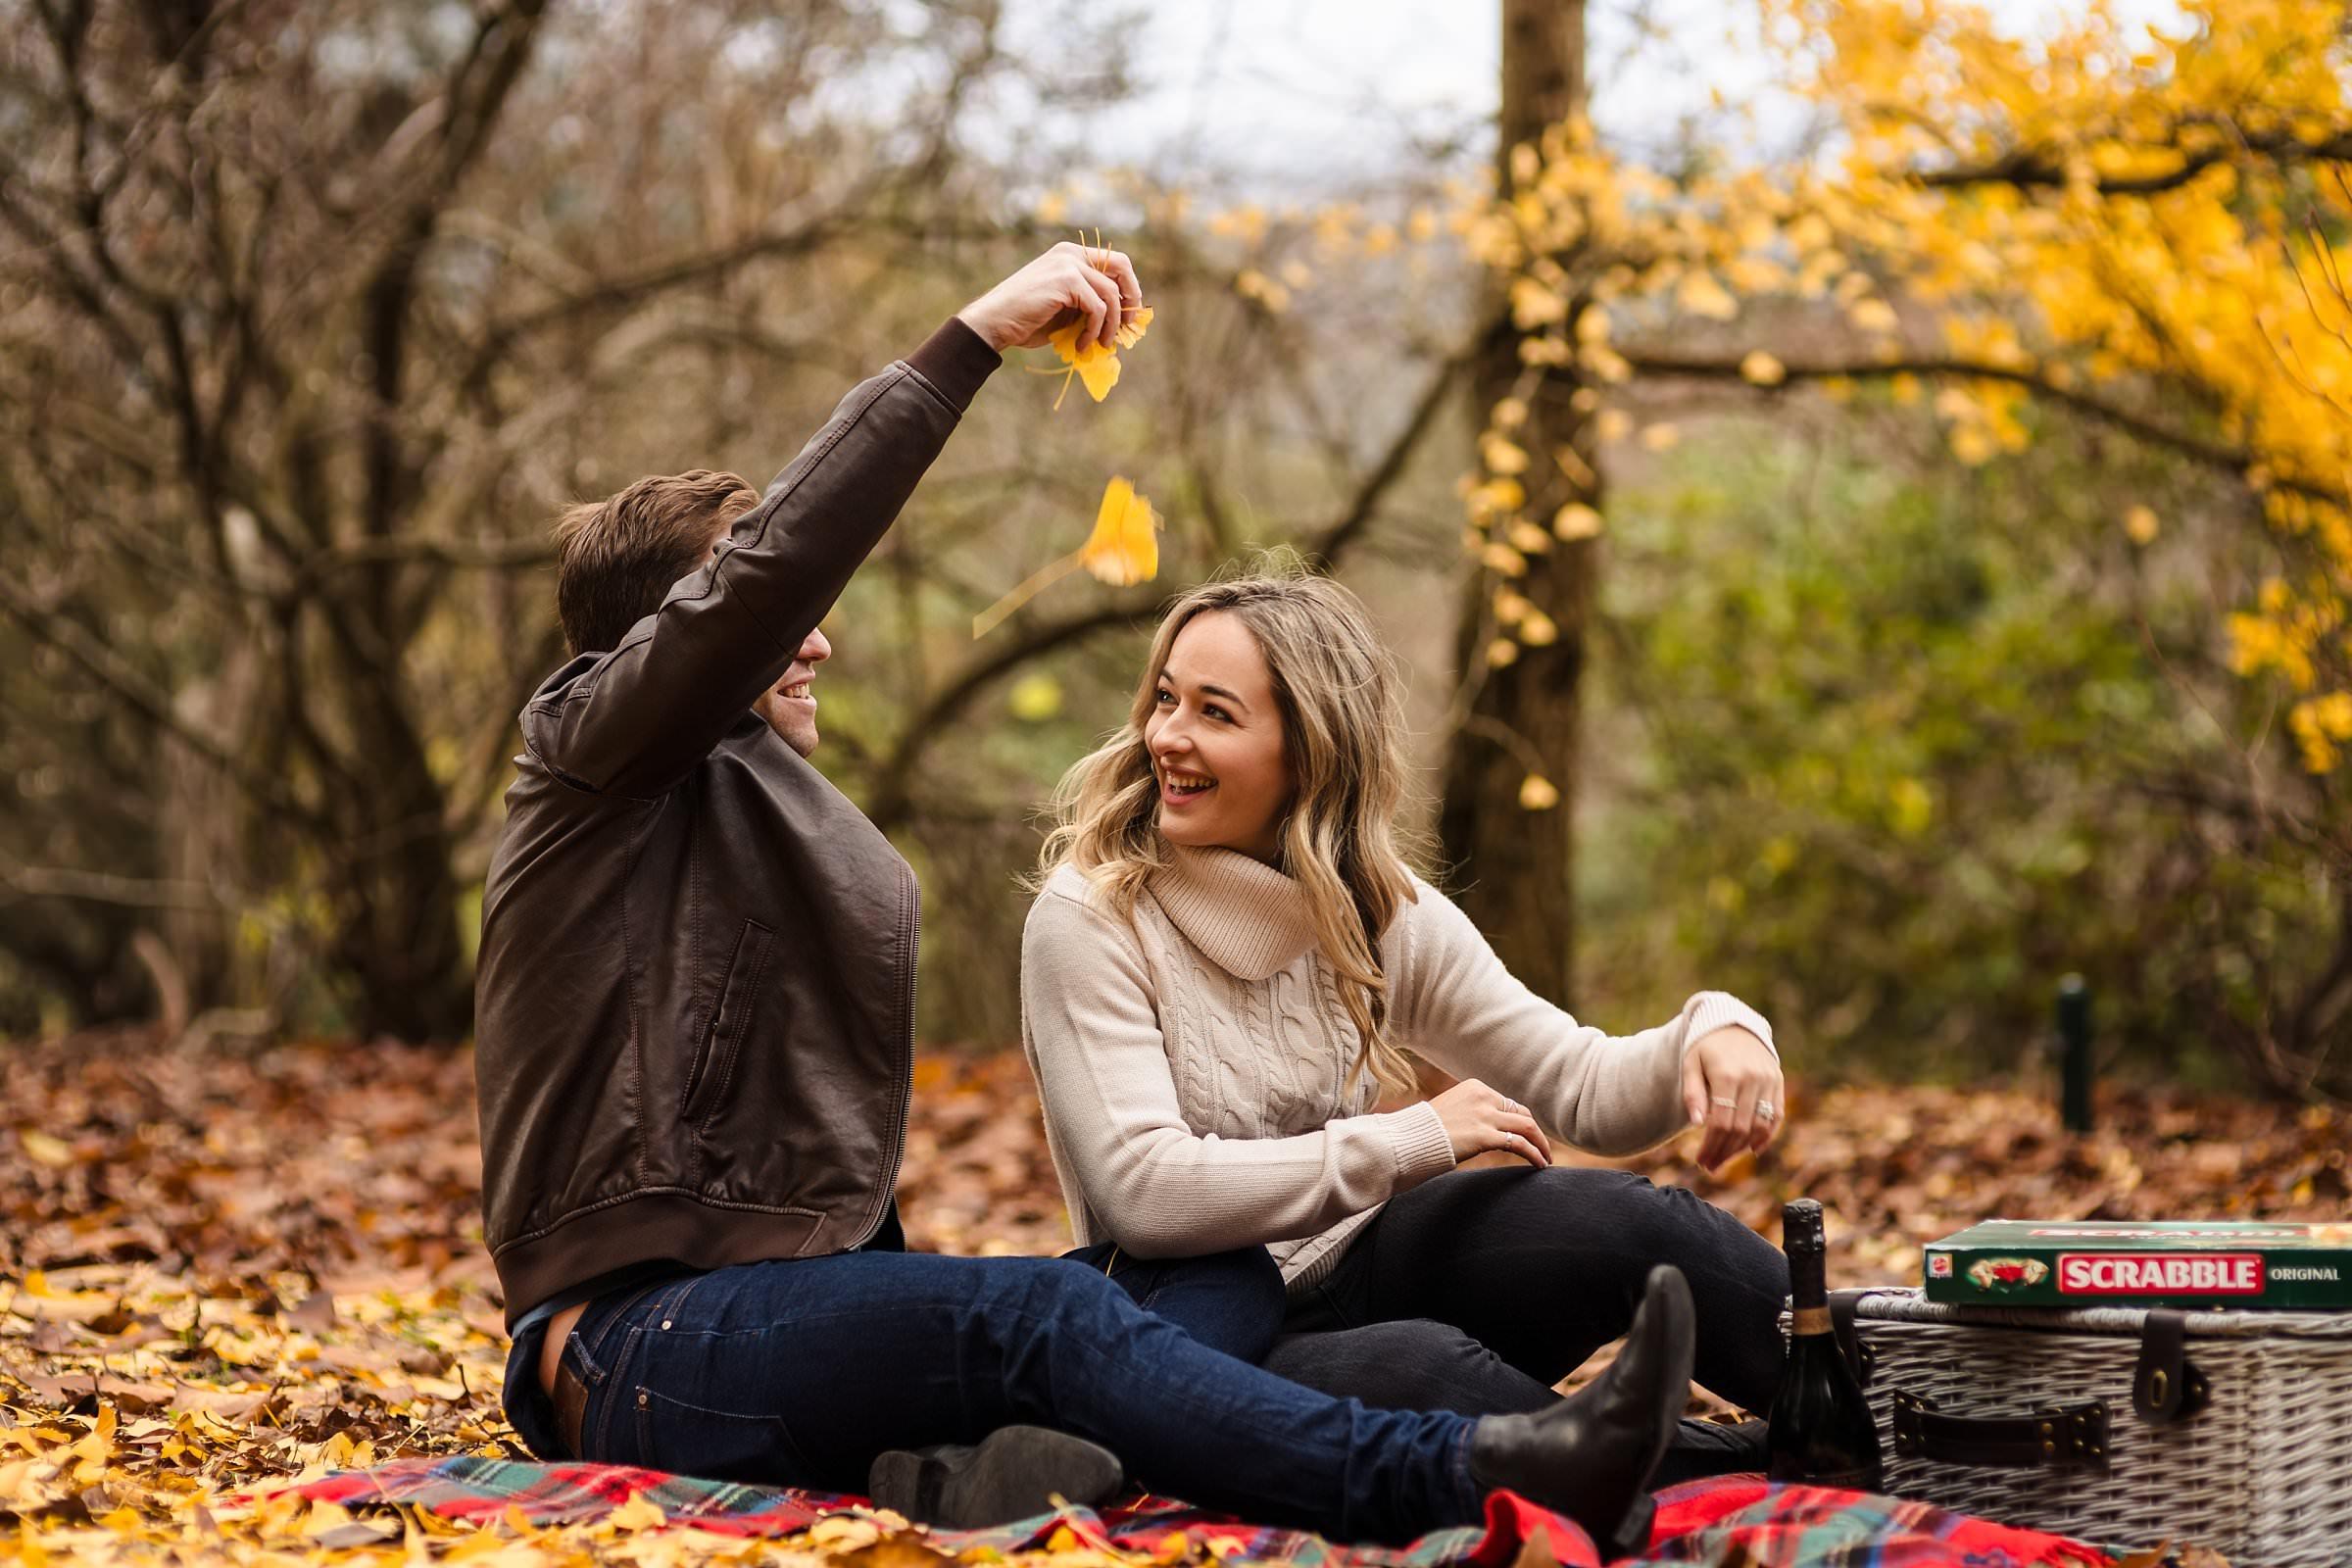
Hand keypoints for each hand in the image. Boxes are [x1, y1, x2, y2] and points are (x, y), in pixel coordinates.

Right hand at [956, 241, 1144, 354]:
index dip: (1128, 288)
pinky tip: (1081, 344)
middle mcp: (1071, 253)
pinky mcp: (1065, 280)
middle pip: (1121, 267)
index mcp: (1071, 255)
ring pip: (1111, 294)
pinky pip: (1098, 308)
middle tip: (1127, 327)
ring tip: (1099, 345)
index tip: (1128, 316)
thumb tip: (1124, 318)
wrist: (994, 323)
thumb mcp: (1066, 309)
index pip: (1115, 262)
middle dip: (1130, 298)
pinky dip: (1094, 331)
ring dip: (1110, 326)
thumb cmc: (1026, 320)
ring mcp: (1068, 264)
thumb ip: (1090, 304)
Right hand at [1429, 1078, 1550, 1167]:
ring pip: (1527, 1126)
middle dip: (1534, 1132)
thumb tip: (1480, 1130)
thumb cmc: (1422, 1132)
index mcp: (1474, 1087)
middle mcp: (1482, 1096)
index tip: (1526, 1137)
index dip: (1519, 1122)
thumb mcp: (1449, 1112)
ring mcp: (1484, 1115)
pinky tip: (1540, 1165)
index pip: (1507, 1104)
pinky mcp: (1484, 1135)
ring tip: (1546, 1160)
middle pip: (1521, 1113)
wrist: (1405, 1141)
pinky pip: (1520, 1144)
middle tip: (1541, 1149)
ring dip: (1541, 1144)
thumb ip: (1469, 1114)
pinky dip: (1535, 1154)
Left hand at [1680, 1026, 1784, 1171]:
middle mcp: (1752, 1078)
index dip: (1711, 1146)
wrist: (1732, 1023)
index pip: (1721, 1123)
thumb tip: (1698, 1125)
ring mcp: (1768, 1080)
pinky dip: (1767, 1136)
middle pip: (1741, 1129)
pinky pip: (1776, 1115)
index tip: (1701, 1161)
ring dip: (1742, 1149)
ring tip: (1725, 1159)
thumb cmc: (1705, 1046)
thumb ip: (1693, 1093)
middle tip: (1710, 1166)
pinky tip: (1752, 1150)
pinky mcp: (1778, 1081)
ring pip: (1759, 1126)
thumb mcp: (1691, 1064)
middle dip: (1724, 1152)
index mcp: (1727, 1075)